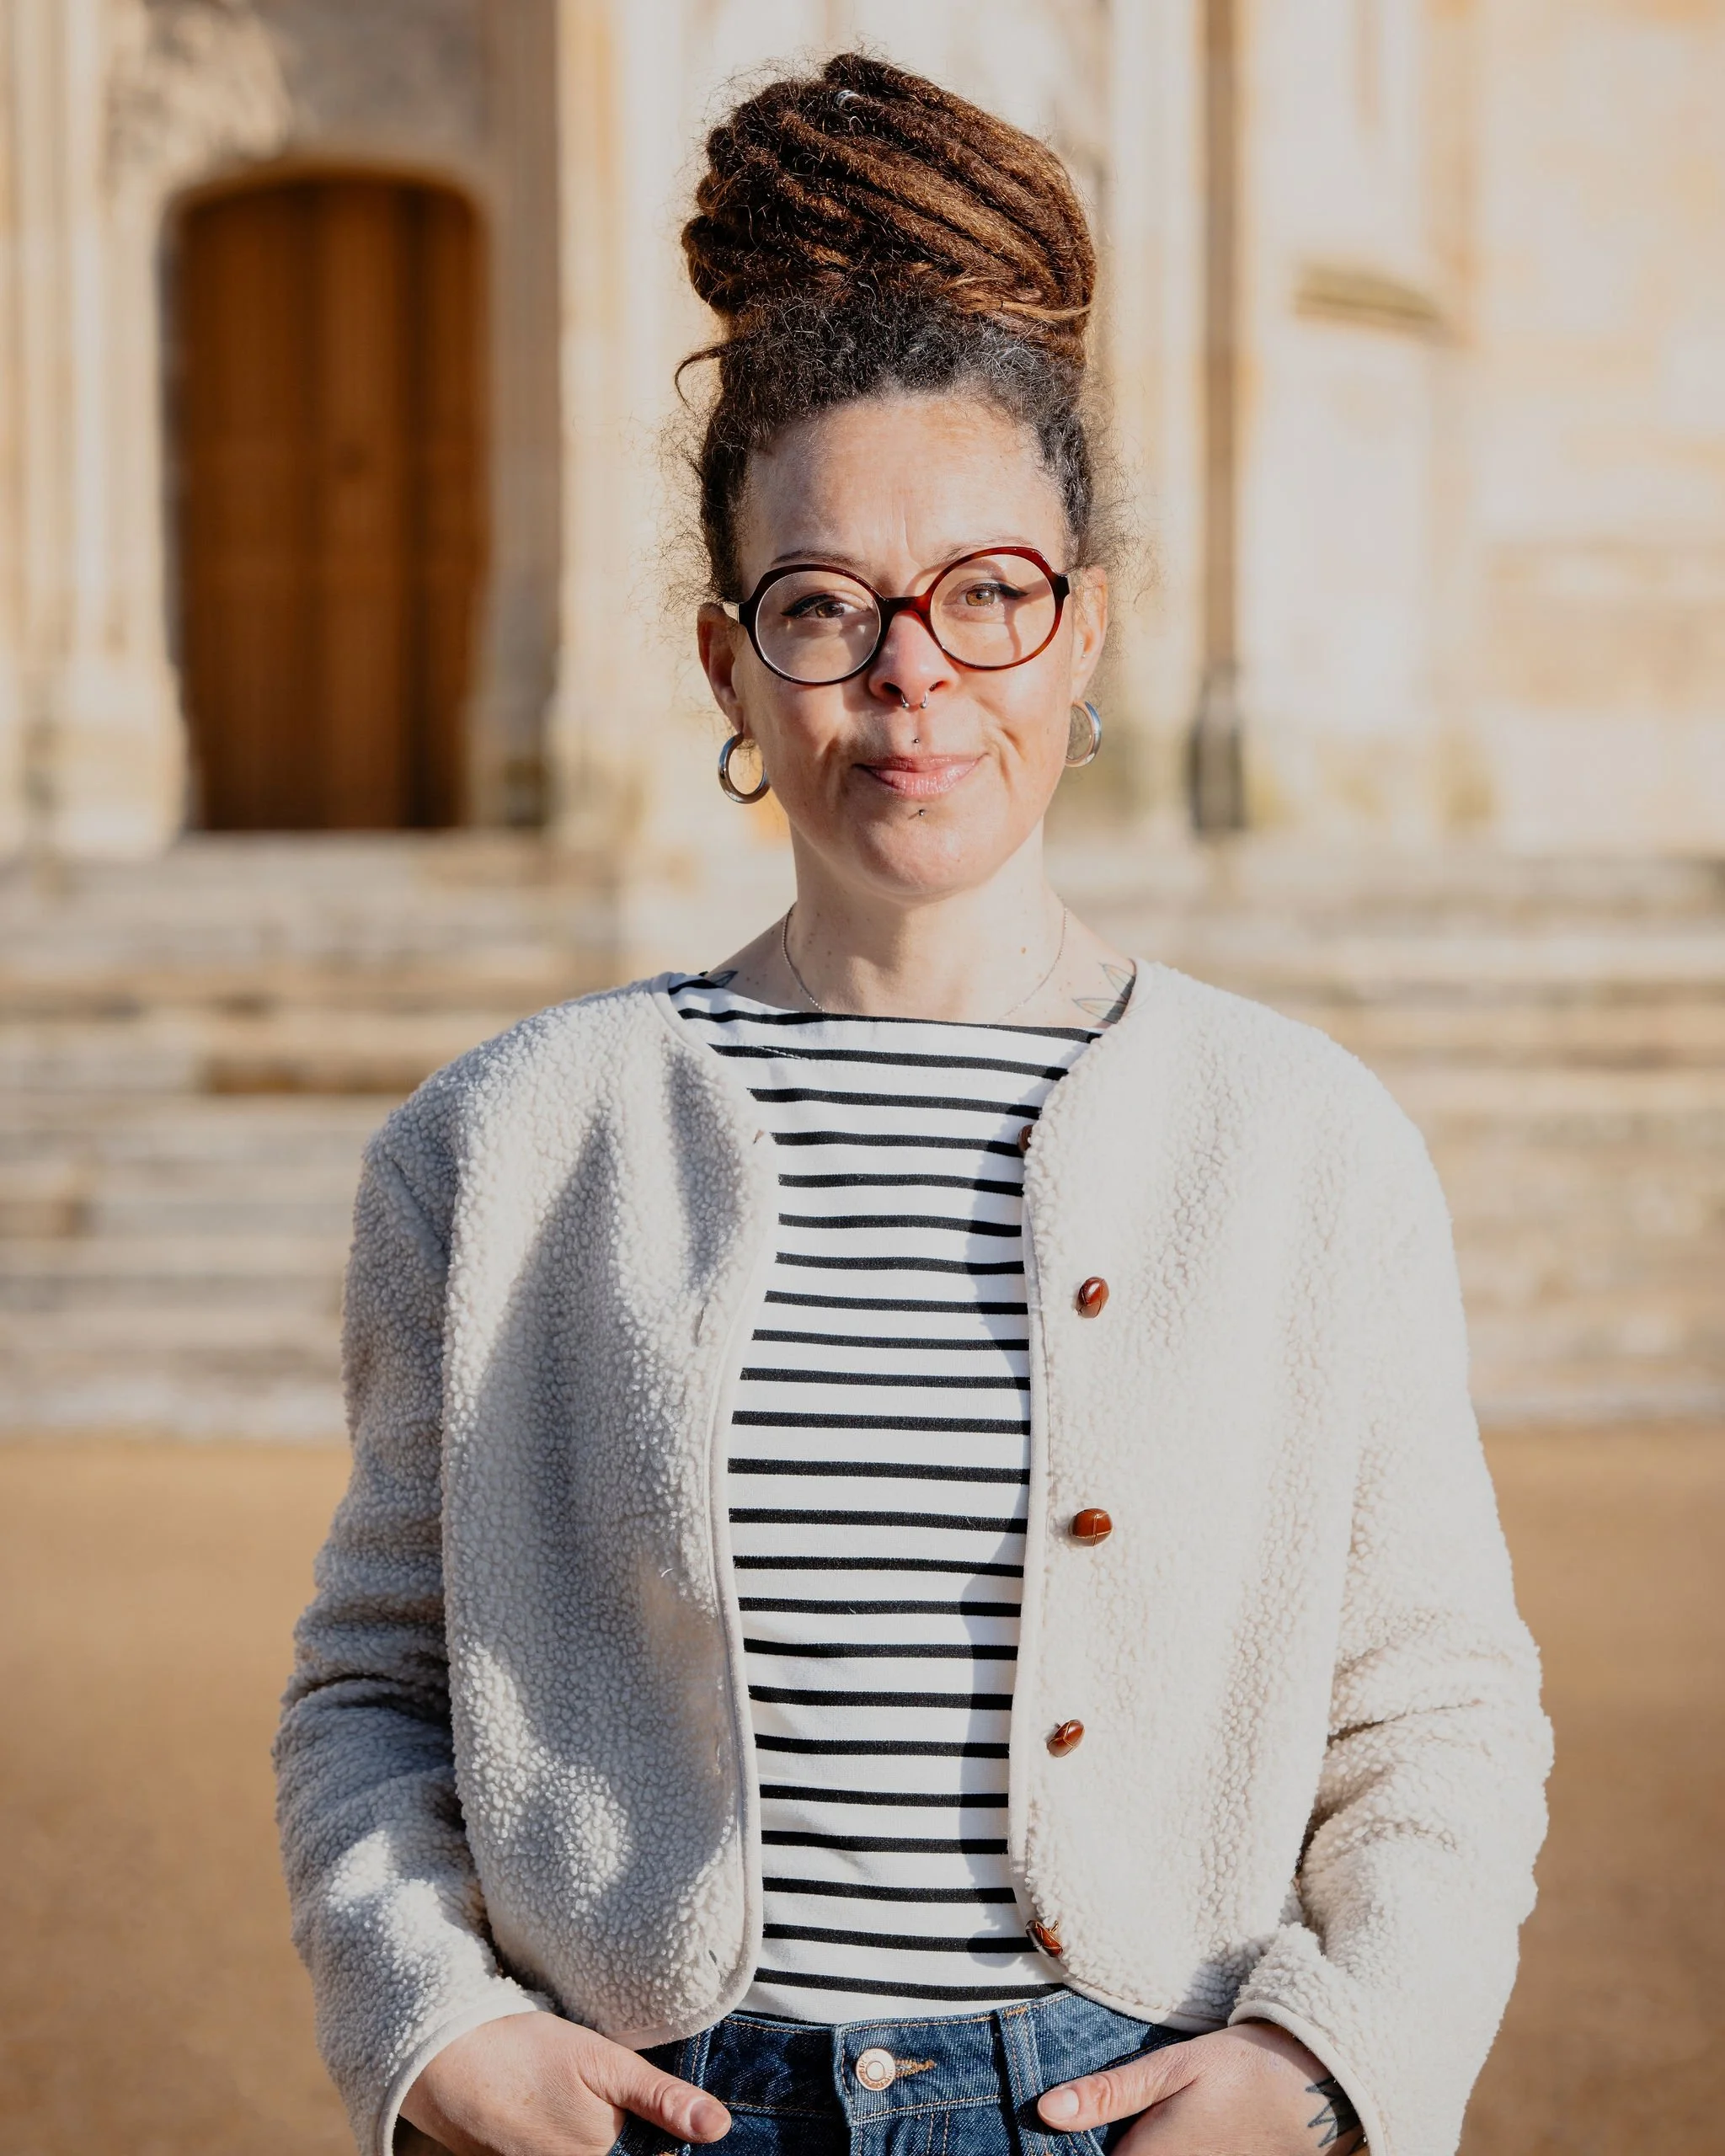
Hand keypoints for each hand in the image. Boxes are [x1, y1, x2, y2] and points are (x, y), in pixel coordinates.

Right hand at [399, 2011, 730, 2155]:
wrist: (445, 2061)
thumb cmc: (526, 2054)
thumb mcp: (602, 2062)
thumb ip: (660, 2098)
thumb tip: (719, 2128)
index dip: (667, 2141)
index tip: (680, 2125)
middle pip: (623, 2155)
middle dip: (638, 2139)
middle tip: (623, 2105)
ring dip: (611, 2139)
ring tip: (591, 2106)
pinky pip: (562, 2154)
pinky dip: (581, 2141)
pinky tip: (568, 2115)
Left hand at [1037, 2022, 1365, 2153]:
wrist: (1316, 2088)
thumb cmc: (1241, 2070)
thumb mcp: (1172, 2067)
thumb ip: (1109, 2094)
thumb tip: (1046, 2110)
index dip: (1076, 2147)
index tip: (1060, 2128)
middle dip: (1114, 2146)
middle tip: (1111, 2117)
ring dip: (1137, 2147)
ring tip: (1149, 2120)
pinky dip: (1163, 2152)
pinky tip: (1172, 2131)